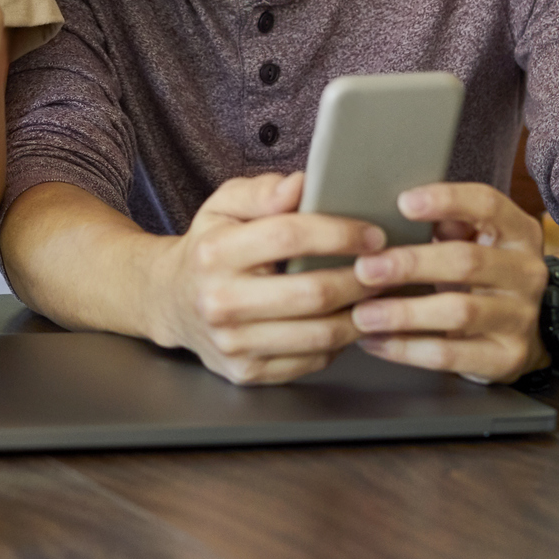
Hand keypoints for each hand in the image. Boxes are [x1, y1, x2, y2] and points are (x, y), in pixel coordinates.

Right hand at [152, 172, 386, 384]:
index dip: (339, 233)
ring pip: (320, 335)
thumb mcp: (224, 205)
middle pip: (312, 293)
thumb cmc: (209, 248)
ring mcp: (233, 344)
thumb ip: (263, 192)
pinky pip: (312, 362)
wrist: (171, 301)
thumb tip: (301, 185)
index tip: (372, 234)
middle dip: (361, 279)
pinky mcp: (247, 373)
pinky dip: (340, 342)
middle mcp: (220, 301)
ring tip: (377, 294)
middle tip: (387, 267)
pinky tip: (349, 320)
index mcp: (215, 253)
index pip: (290, 237)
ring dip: (360, 314)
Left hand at [348, 182, 549, 382]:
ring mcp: (521, 317)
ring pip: (459, 311)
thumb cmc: (482, 276)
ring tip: (362, 314)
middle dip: (411, 264)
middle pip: (466, 261)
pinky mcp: (507, 358)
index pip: (487, 204)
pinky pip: (451, 354)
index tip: (403, 203)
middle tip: (365, 268)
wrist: (522, 334)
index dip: (446, 200)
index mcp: (518, 232)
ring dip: (404, 312)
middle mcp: (526, 272)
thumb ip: (446, 223)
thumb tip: (401, 210)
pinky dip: (407, 348)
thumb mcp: (474, 241)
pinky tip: (375, 341)